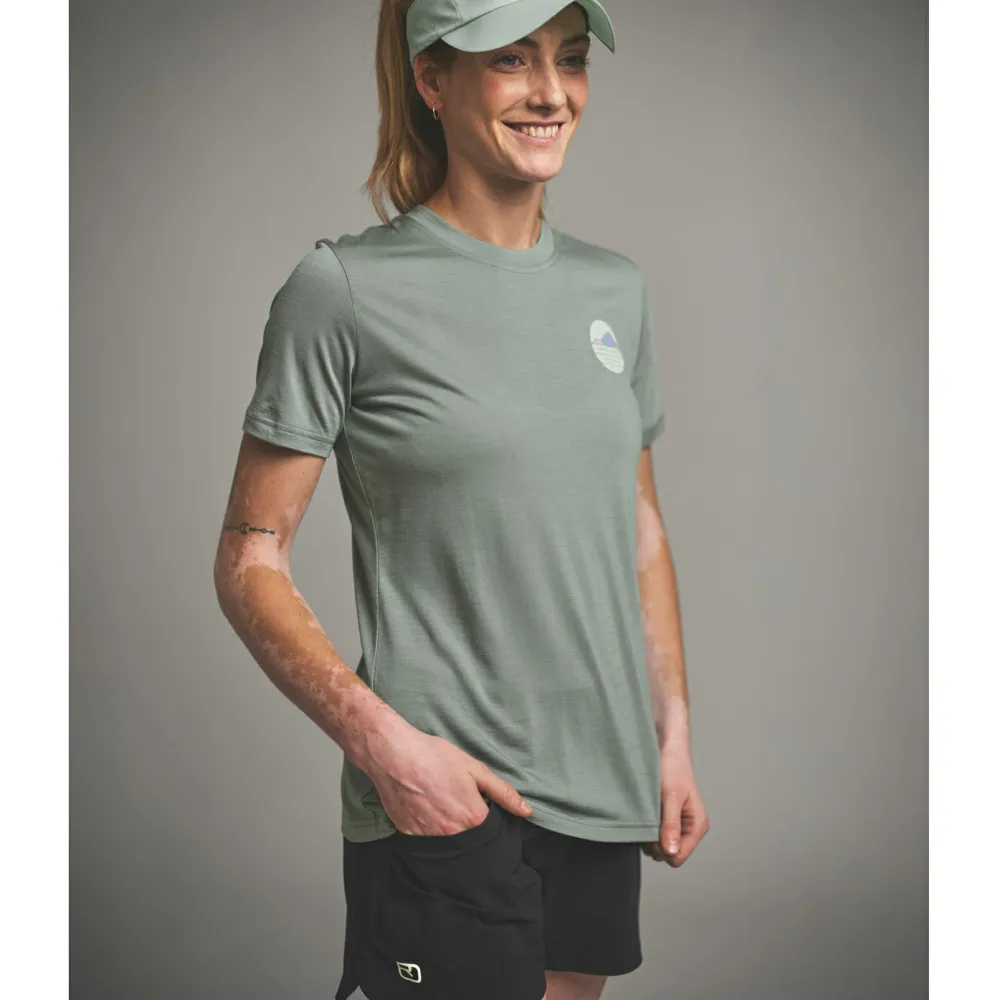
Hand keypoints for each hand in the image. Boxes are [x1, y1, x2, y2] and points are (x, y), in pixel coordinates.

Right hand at [363, 723, 533, 835]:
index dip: (488, 817)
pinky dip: (427, 826)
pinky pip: (424, 838)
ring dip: (447, 827)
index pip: (490, 831)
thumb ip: (502, 792)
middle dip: (468, 826)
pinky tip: (423, 806)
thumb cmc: (434, 757)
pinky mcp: (408, 834)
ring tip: (439, 802)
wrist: (393, 754)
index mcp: (472, 817)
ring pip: (446, 841)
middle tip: (456, 801)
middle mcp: (451, 833)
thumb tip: (526, 811)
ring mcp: (428, 837)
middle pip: (468, 839)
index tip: (479, 805)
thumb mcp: (474, 769)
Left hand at [640, 744, 708, 865]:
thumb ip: (671, 824)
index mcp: (697, 826)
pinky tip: (644, 813)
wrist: (666, 747)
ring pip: (659, 847)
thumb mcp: (671, 795)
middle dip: (654, 842)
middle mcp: (688, 829)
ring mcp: (677, 825)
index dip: (662, 849)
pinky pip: (654, 835)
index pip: (678, 857)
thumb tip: (671, 852)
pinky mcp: (665, 820)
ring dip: (648, 835)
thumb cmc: (672, 766)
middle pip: (668, 855)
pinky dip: (646, 828)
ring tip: (646, 813)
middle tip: (646, 819)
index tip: (651, 831)